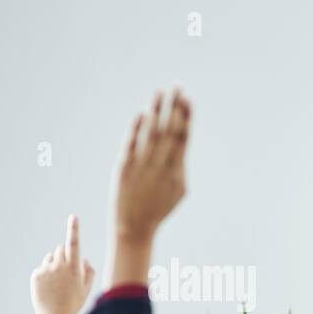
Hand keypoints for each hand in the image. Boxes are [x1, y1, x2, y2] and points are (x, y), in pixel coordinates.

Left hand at [31, 215, 94, 313]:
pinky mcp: (36, 274)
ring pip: (50, 258)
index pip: (74, 244)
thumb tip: (85, 259)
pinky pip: (41, 268)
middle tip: (67, 270)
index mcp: (74, 268)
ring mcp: (46, 269)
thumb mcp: (85, 289)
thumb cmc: (73, 304)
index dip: (74, 229)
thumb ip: (88, 272)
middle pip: (60, 249)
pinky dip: (45, 275)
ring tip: (57, 283)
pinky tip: (49, 288)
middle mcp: (59, 266)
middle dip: (64, 255)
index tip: (73, 217)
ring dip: (54, 264)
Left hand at [114, 88, 190, 243]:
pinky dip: (137, 127)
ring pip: (151, 133)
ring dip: (156, 111)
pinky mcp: (124, 167)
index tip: (188, 99)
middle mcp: (161, 166)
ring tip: (160, 92)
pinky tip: (143, 113)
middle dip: (175, 108)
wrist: (135, 226)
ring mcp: (142, 166)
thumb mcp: (178, 190)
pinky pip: (132, 143)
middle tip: (178, 87)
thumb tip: (181, 144)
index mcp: (177, 171)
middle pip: (170, 131)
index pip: (183, 138)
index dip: (186, 117)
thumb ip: (180, 166)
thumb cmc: (158, 207)